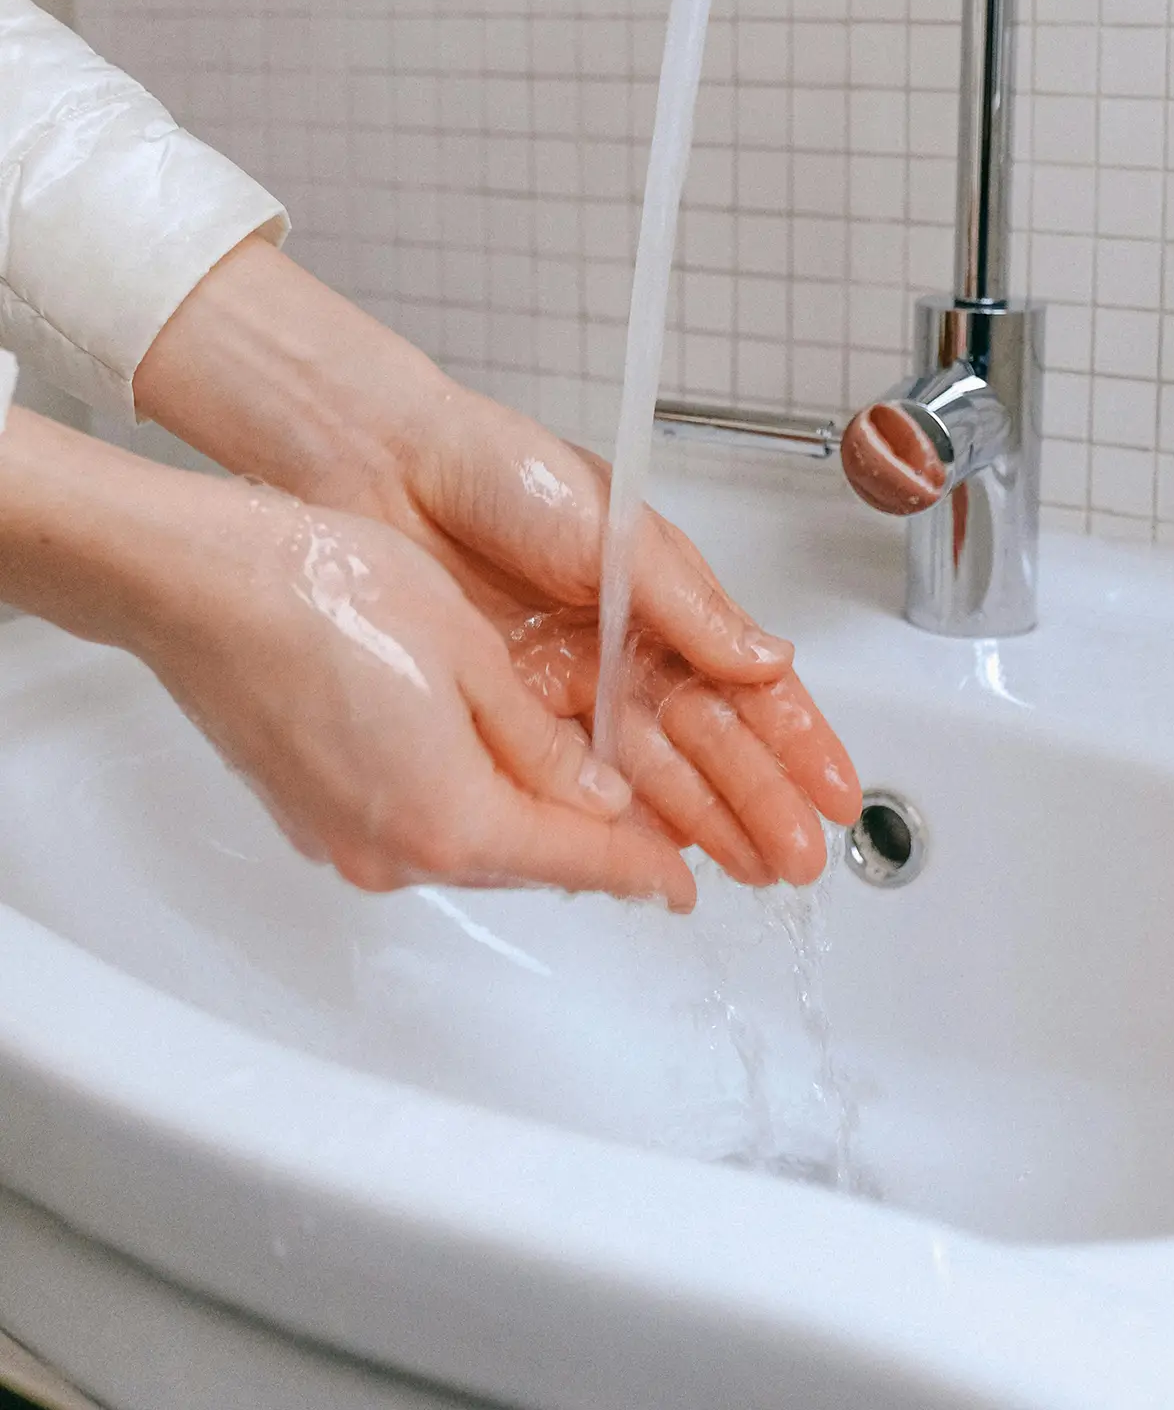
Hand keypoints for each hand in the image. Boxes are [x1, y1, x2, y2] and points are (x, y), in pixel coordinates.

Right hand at [0, 414, 695, 905]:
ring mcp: (342, 842)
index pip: (580, 860)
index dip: (643, 867)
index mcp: (452, 817)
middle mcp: (394, 852)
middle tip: (646, 833)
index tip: (682, 881)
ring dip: (520, 818)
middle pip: (522, 859)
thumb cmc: (325, 594)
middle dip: (588, 845)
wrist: (198, 585)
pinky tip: (473, 760)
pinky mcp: (308, 817)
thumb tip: (595, 792)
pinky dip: (455, 803)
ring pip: (463, 842)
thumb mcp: (471, 655)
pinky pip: (408, 824)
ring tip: (571, 789)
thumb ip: (541, 738)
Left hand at [135, 239, 861, 885]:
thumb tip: (769, 661)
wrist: (383, 470)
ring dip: (704, 822)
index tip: (835, 791)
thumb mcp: (613, 529)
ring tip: (752, 870)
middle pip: (706, 742)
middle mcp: (620, 651)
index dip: (794, 740)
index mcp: (659, 601)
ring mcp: (566, 689)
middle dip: (760, 800)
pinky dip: (619, 821)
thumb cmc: (498, 470)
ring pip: (651, 771)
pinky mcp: (510, 715)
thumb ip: (691, 604)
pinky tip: (657, 857)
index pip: (745, 685)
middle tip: (800, 859)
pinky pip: (574, 781)